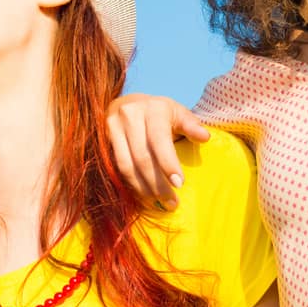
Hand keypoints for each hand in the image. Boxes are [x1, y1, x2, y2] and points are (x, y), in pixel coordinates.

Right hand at [107, 94, 209, 209]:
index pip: (159, 140)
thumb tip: (205, 137)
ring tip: (158, 202)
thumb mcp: (177, 113)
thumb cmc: (158, 112)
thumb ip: (191, 125)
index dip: (168, 163)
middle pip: (142, 157)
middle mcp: (130, 115)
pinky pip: (116, 168)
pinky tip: (142, 194)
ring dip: (143, 188)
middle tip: (172, 202)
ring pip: (126, 165)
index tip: (180, 184)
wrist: (127, 104)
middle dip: (157, 183)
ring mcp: (112, 127)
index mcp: (152, 109)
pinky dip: (130, 184)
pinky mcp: (102, 139)